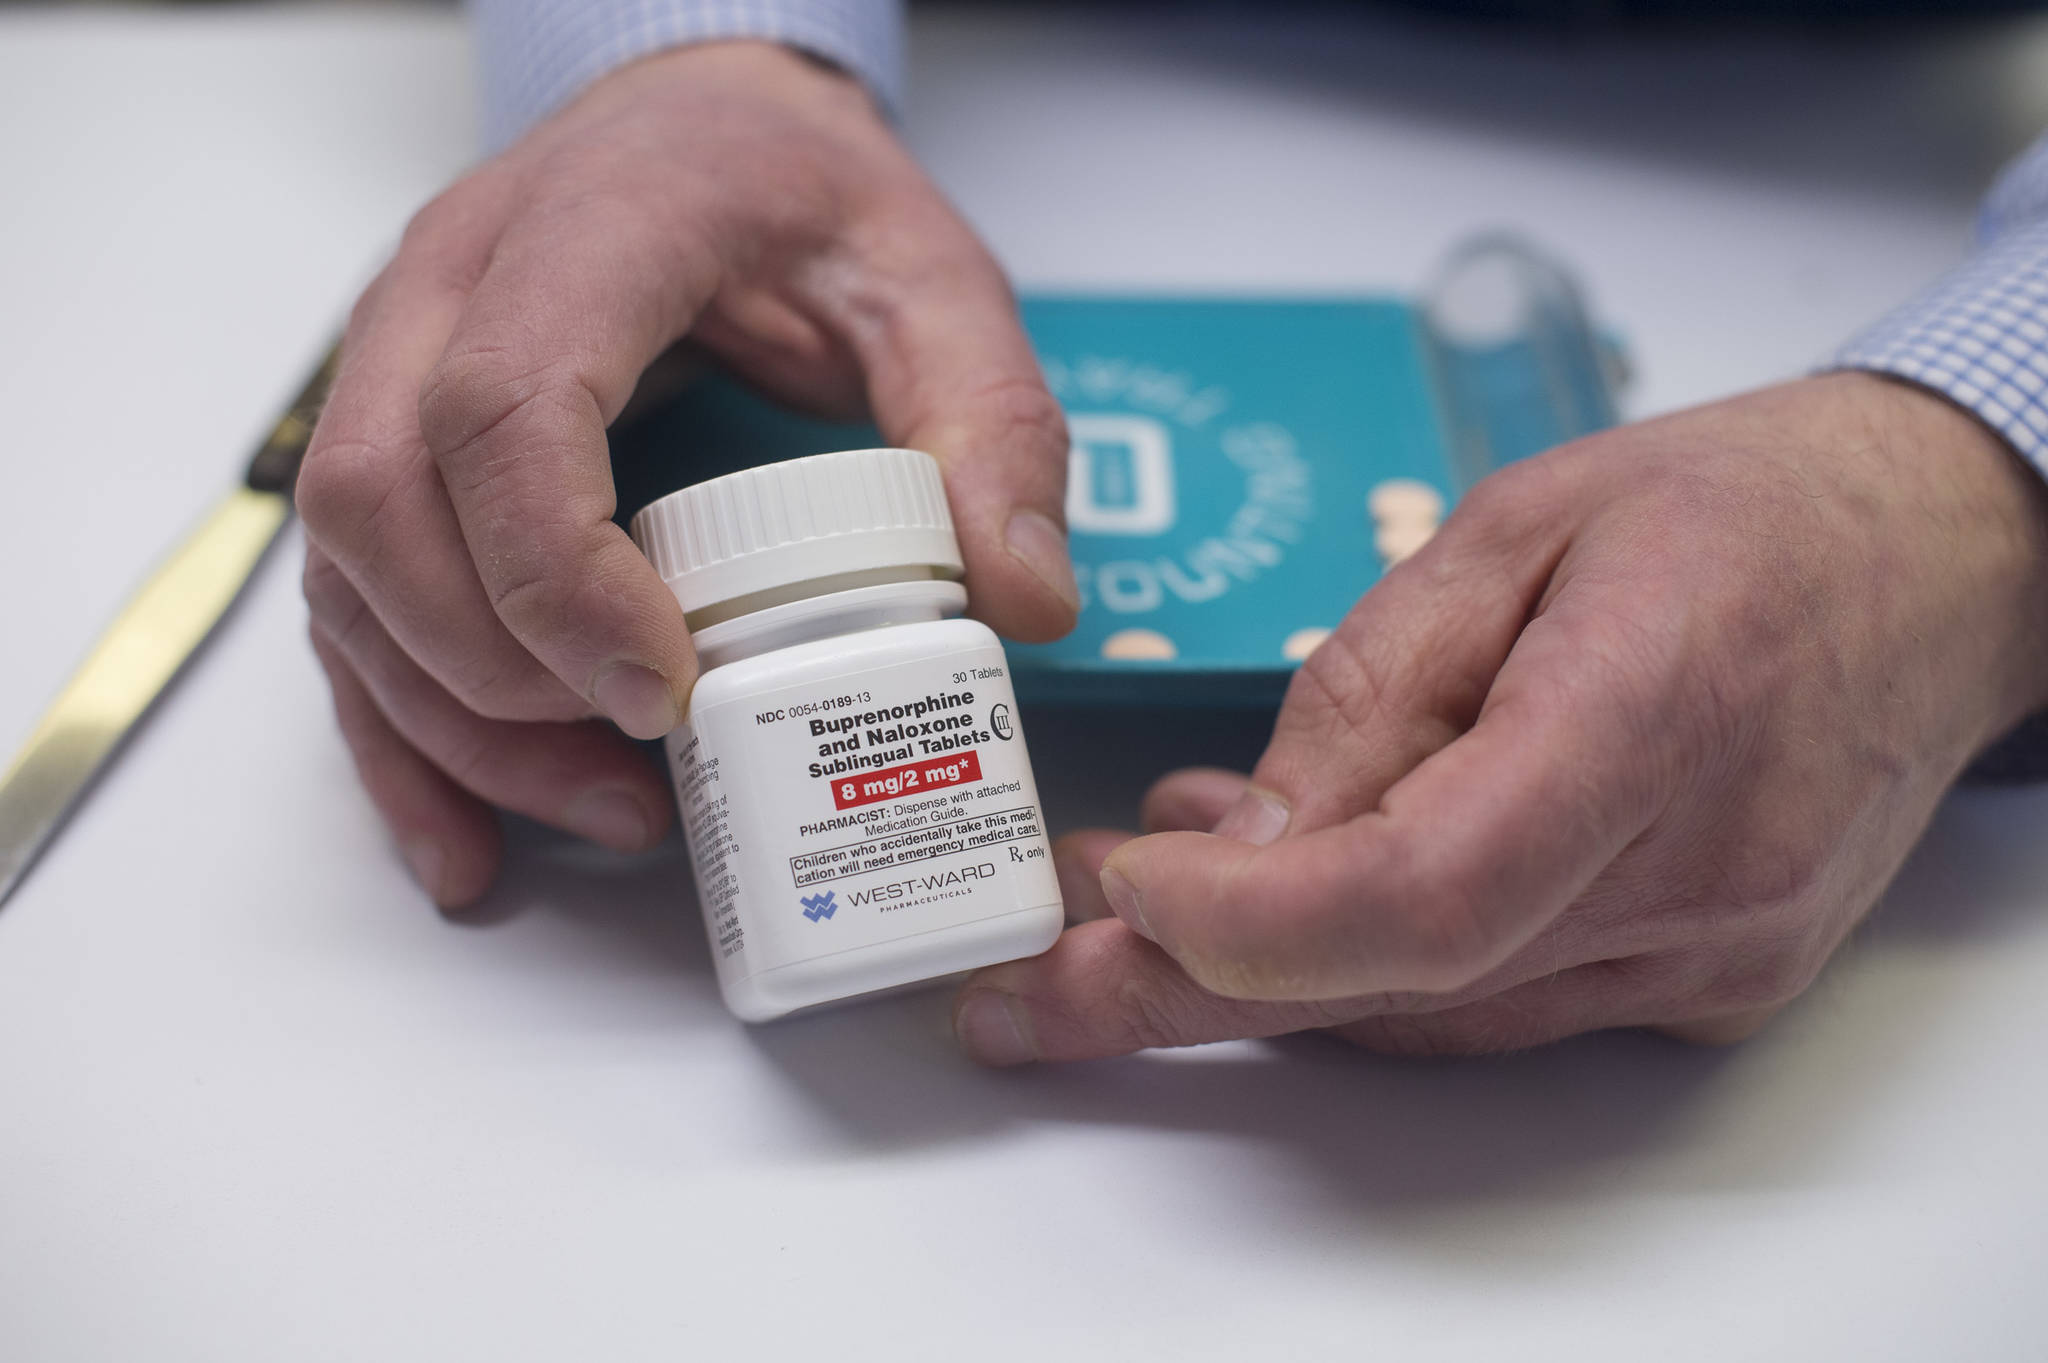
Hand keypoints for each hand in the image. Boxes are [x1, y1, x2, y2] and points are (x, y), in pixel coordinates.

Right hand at [297, 42, 1076, 907]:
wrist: (705, 127)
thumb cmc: (805, 196)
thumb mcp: (934, 283)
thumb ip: (992, 426)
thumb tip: (1024, 602)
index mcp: (590, 229)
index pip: (506, 405)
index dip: (560, 572)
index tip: (664, 687)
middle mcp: (451, 288)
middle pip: (385, 501)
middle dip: (497, 676)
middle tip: (642, 766)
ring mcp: (397, 362)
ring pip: (348, 567)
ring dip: (455, 723)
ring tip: (605, 810)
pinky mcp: (391, 439)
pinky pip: (349, 599)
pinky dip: (403, 732)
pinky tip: (474, 833)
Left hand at [954, 374, 2047, 1061]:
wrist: (1932, 562)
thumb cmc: (1738, 510)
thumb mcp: (1515, 527)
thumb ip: (1371, 688)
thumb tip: (1239, 839)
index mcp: (1653, 714)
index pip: (1422, 893)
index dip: (1246, 921)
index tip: (1123, 887)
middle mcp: (1697, 875)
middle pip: (1394, 985)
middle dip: (1185, 989)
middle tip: (1033, 990)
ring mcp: (1709, 953)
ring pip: (1428, 1010)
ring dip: (1261, 967)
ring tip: (1136, 890)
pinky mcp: (1701, 979)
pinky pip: (1491, 999)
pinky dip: (1366, 957)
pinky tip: (1284, 885)